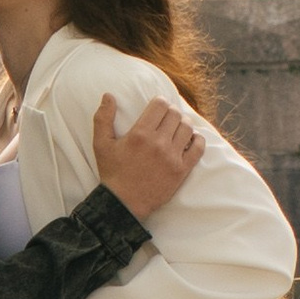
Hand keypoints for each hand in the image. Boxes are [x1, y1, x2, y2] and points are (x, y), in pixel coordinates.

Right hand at [93, 90, 201, 220]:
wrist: (123, 203)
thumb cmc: (112, 172)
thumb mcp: (101, 144)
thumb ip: (103, 118)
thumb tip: (108, 95)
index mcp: (140, 134)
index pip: (160, 105)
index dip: (160, 102)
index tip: (157, 108)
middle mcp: (158, 143)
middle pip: (175, 114)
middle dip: (171, 113)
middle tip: (166, 119)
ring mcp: (172, 157)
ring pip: (187, 128)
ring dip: (183, 125)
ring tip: (177, 129)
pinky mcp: (181, 170)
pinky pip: (198, 148)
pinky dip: (197, 141)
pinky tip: (190, 141)